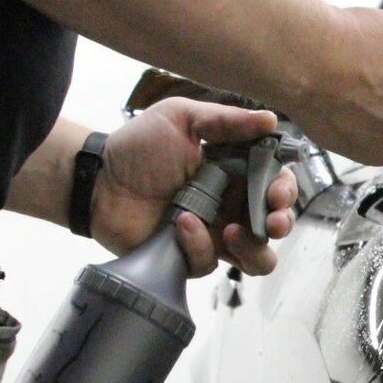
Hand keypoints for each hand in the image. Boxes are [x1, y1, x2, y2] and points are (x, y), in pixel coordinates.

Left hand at [93, 98, 298, 277]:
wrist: (98, 180)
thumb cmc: (138, 147)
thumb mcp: (180, 119)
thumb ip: (226, 120)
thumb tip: (270, 120)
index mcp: (238, 174)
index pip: (277, 186)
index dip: (285, 192)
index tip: (276, 194)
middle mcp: (233, 206)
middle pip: (276, 226)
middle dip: (281, 225)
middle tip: (270, 222)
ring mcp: (215, 234)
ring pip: (258, 259)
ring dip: (255, 250)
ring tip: (233, 233)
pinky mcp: (192, 256)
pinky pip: (210, 263)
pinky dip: (199, 244)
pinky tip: (180, 223)